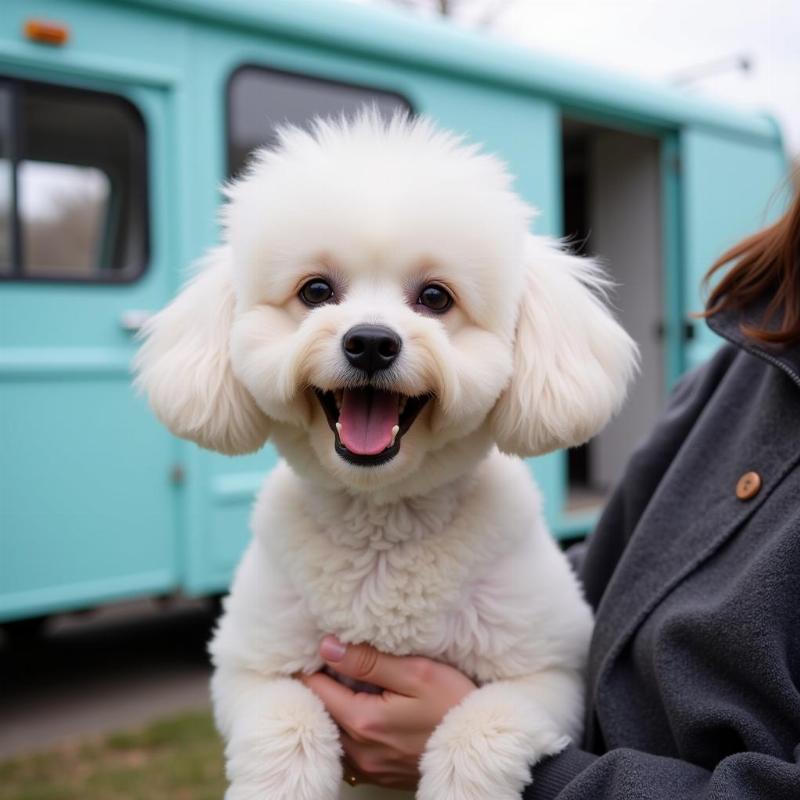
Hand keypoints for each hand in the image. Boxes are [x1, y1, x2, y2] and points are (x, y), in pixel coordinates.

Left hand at [300, 636, 475, 789]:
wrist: (484, 747)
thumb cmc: (456, 704)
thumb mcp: (416, 672)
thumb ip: (369, 660)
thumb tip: (327, 647)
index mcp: (363, 721)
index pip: (314, 689)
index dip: (314, 664)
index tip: (324, 646)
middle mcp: (358, 751)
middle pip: (320, 711)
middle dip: (324, 683)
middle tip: (337, 658)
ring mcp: (368, 767)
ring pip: (333, 730)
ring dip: (337, 705)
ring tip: (353, 680)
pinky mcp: (379, 774)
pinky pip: (349, 747)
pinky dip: (351, 725)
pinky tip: (370, 707)